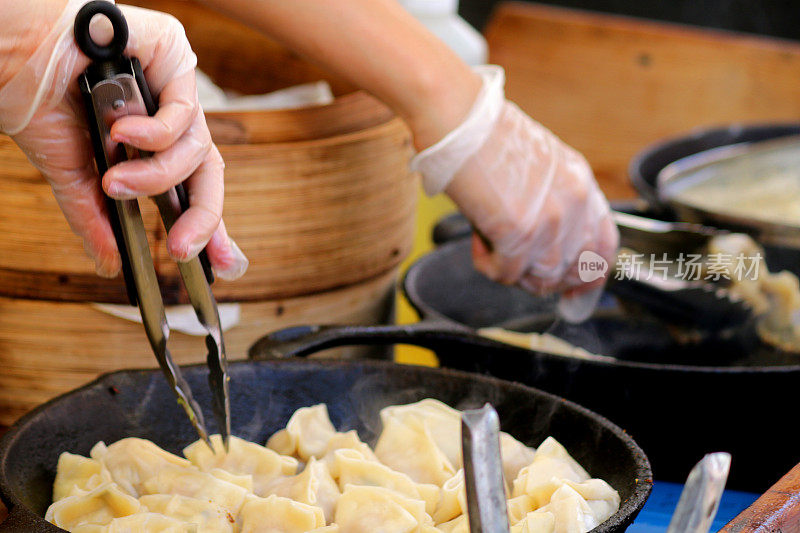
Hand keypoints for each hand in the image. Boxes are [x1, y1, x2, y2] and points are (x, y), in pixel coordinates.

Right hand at [0, 0, 247, 279]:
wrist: (10, 55)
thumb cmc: (40, 100)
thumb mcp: (73, 174)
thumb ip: (96, 217)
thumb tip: (110, 264)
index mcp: (153, 143)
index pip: (195, 189)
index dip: (213, 226)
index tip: (226, 266)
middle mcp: (170, 115)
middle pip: (209, 174)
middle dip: (203, 218)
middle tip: (181, 249)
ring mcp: (175, 86)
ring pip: (198, 149)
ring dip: (156, 176)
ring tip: (115, 181)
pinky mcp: (174, 53)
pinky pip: (185, 110)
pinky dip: (156, 133)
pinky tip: (122, 133)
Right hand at [412, 66, 618, 296]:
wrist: (457, 117)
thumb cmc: (482, 134)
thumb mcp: (537, 162)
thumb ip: (550, 200)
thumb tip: (542, 241)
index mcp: (580, 181)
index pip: (605, 245)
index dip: (590, 275)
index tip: (573, 290)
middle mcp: (573, 202)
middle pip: (574, 269)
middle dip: (544, 278)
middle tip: (515, 266)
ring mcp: (549, 219)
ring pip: (542, 277)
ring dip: (513, 271)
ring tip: (490, 245)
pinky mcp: (518, 231)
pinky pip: (508, 273)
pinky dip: (488, 265)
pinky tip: (477, 241)